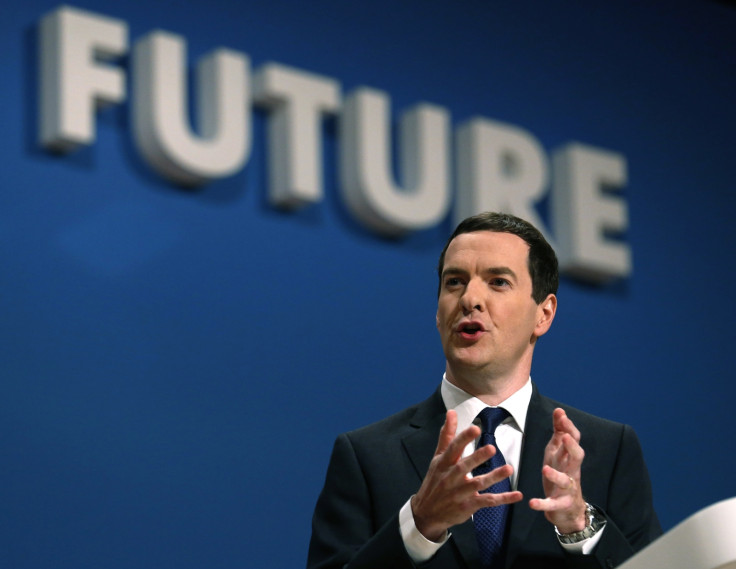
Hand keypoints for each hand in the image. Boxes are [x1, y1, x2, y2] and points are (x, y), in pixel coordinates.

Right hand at [411, 410, 522, 541]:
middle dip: (477, 457)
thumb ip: (447, 435)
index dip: (464, 438)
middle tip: (491, 448)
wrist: (427, 513)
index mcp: (444, 463)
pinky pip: (488, 501)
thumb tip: (451, 412)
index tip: (475, 428)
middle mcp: (451, 478)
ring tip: (508, 469)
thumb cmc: (435, 481)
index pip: (453, 449)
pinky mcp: (468, 506)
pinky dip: (503, 499)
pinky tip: (517, 495)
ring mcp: (460, 493)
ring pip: (478, 484)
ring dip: (494, 477)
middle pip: (464, 467)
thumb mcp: (437, 458)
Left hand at [528, 408, 586, 533]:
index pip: (574, 440)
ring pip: (565, 481)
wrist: (568, 509)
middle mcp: (571, 471)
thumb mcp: (558, 452)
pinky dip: (543, 504)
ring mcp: (567, 488)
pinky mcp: (560, 504)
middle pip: (578, 457)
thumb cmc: (561, 474)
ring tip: (545, 469)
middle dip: (572, 447)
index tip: (560, 414)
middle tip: (565, 437)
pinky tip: (532, 503)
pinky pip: (552, 504)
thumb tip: (559, 410)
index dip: (568, 427)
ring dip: (555, 475)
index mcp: (568, 457)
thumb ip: (559, 432)